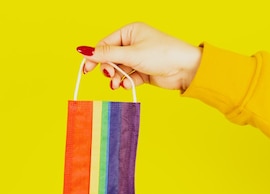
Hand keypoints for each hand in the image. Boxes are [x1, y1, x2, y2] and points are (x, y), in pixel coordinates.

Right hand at [77, 22, 201, 90]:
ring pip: (119, 69)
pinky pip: (128, 77)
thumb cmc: (162, 54)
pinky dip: (126, 82)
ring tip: (117, 84)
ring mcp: (139, 58)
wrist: (186, 69)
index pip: (105, 44)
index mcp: (130, 32)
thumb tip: (84, 50)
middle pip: (110, 58)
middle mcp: (133, 43)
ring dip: (116, 78)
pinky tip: (127, 85)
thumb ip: (106, 54)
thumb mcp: (130, 54)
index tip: (86, 70)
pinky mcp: (144, 71)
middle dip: (108, 69)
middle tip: (109, 77)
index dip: (95, 57)